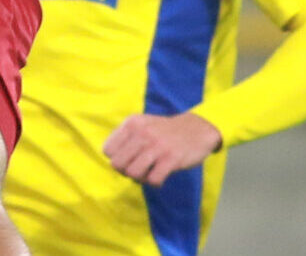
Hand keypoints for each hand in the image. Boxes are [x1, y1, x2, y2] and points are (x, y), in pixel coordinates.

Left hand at [102, 111, 220, 185]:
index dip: (116, 159)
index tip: (128, 160)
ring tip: (148, 174)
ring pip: (132, 173)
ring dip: (140, 178)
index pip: (108, 150)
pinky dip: (154, 182)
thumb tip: (114, 161)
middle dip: (125, 171)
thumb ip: (126, 137)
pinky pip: (153, 179)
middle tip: (138, 170)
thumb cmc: (165, 130)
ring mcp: (157, 146)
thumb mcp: (143, 124)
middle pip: (117, 164)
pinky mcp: (171, 158)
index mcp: (132, 124)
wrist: (198, 128)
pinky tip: (160, 176)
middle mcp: (142, 133)